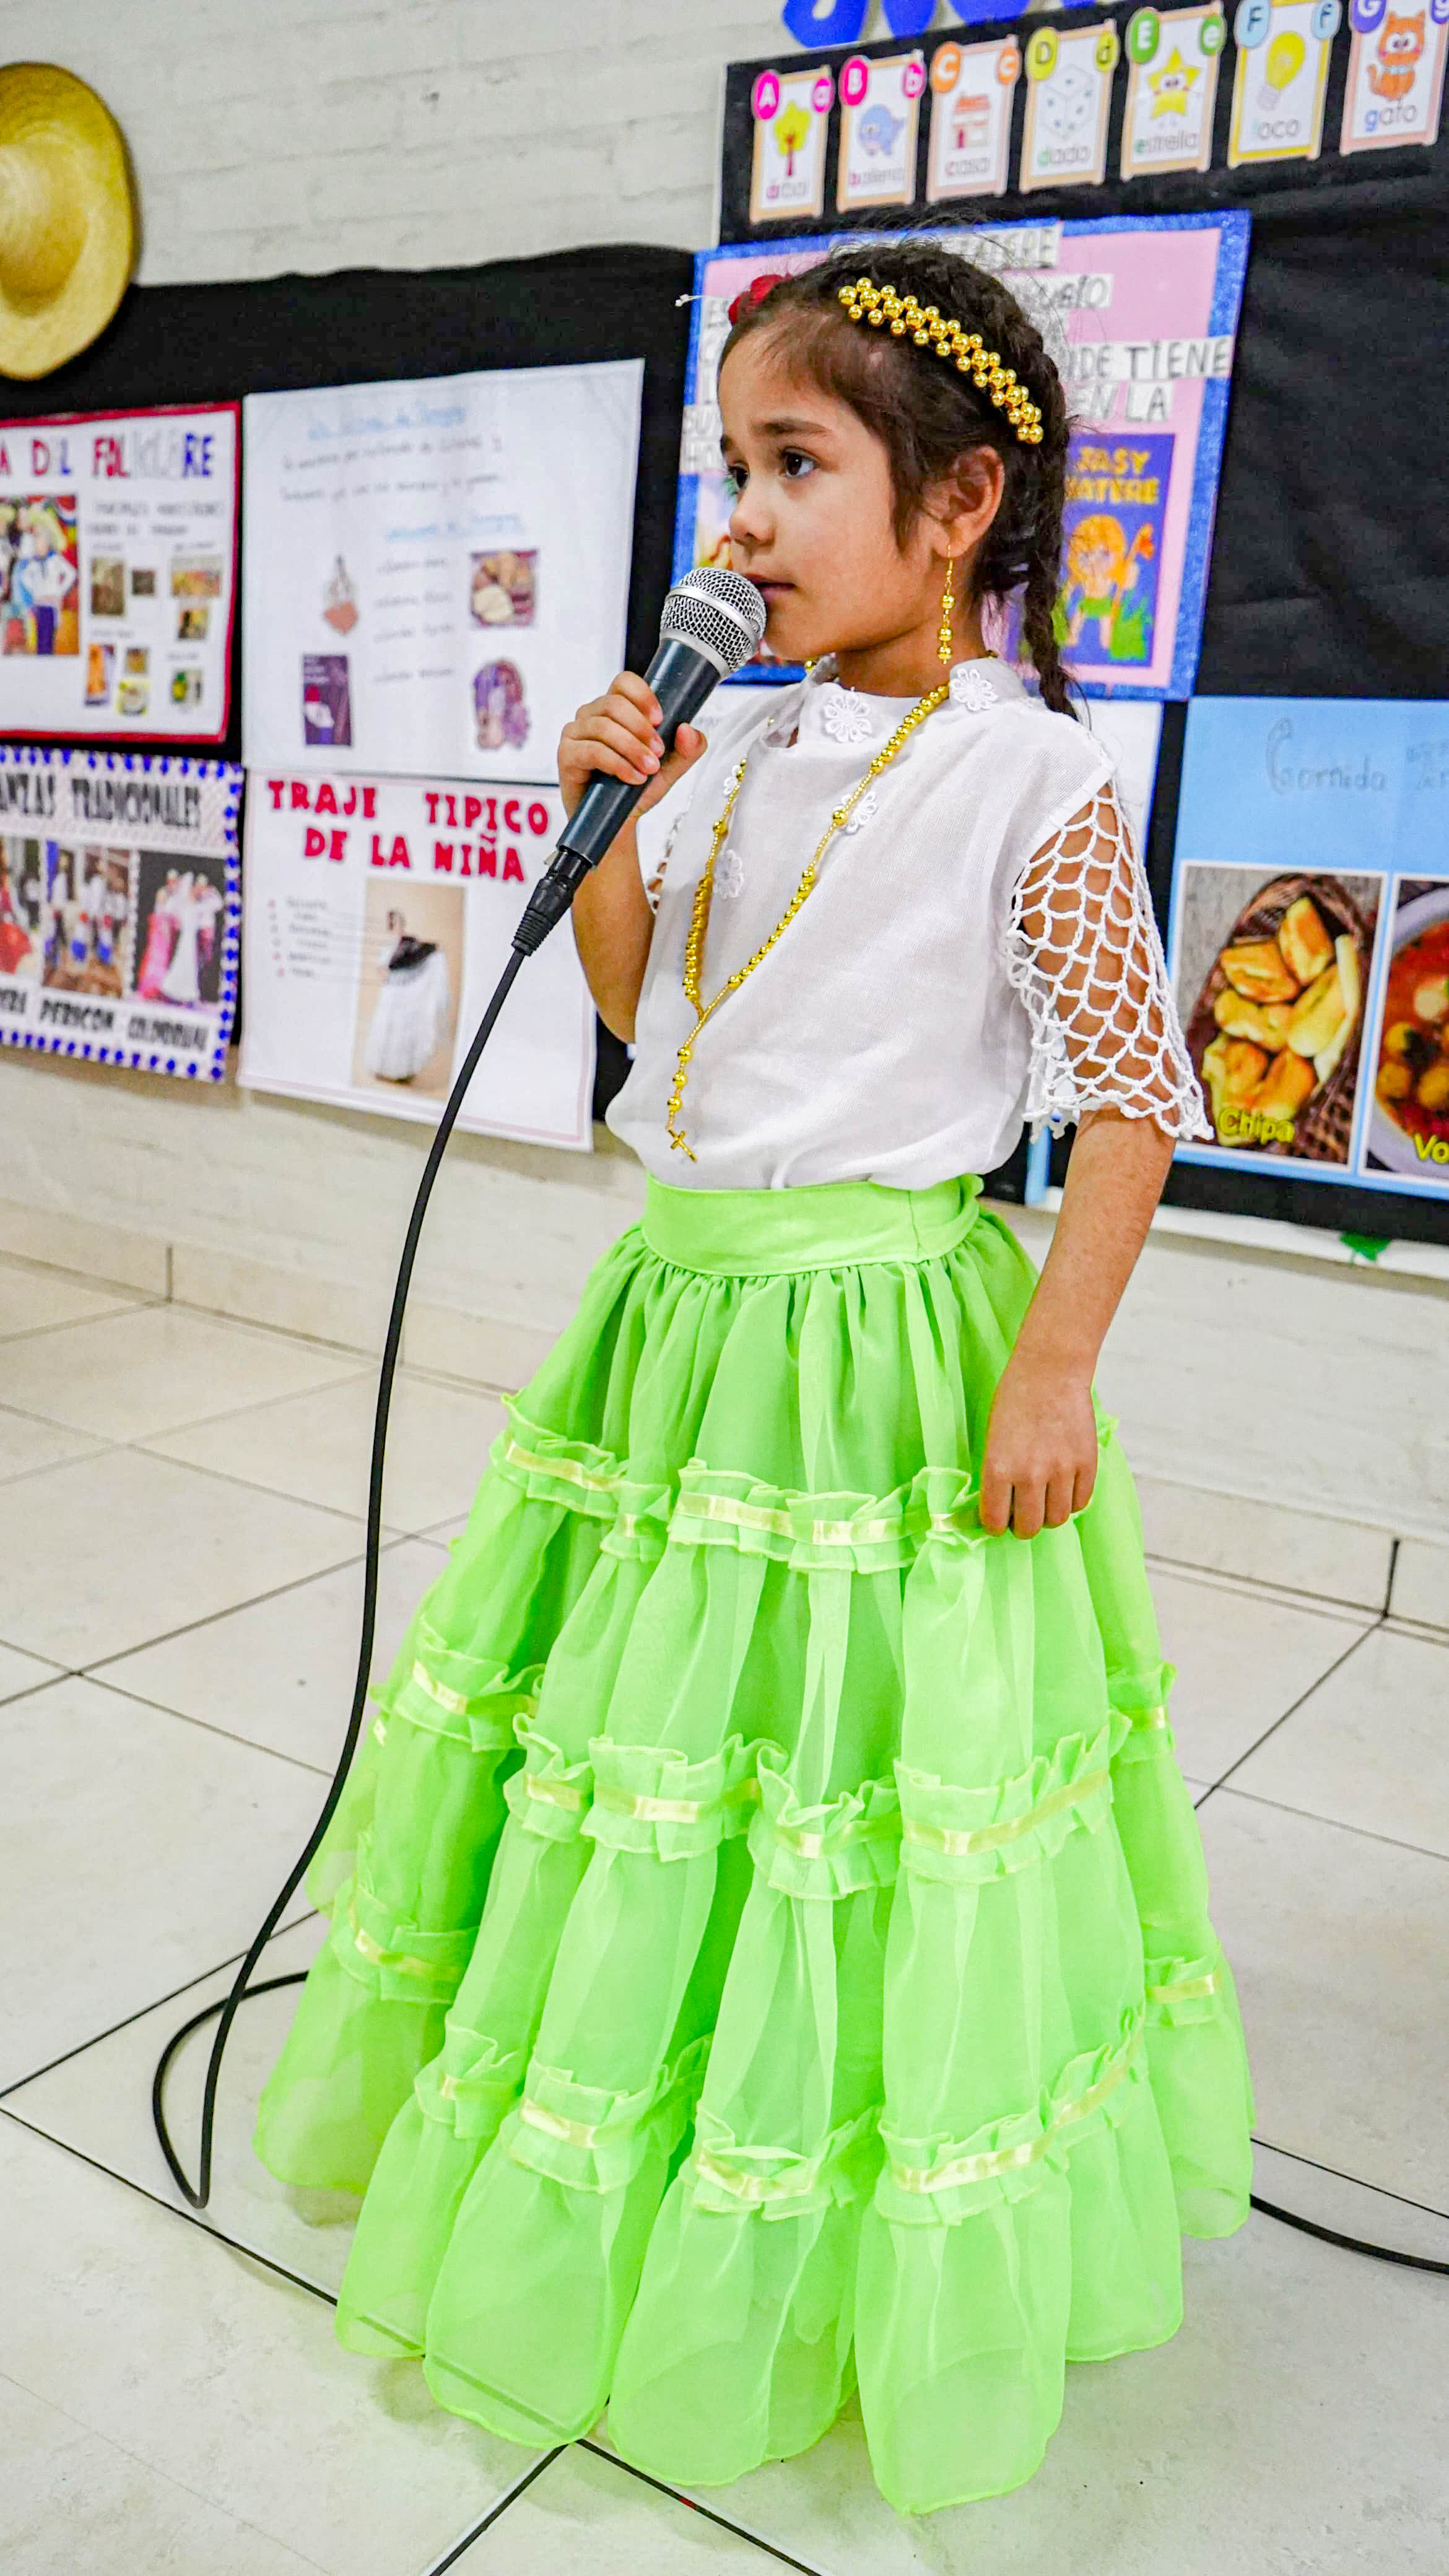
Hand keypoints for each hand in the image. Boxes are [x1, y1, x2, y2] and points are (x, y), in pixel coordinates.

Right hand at [558, 671, 706, 821]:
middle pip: (614, 704)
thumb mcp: (670, 768)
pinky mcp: (566, 755)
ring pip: (603, 727)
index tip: (660, 719)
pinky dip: (617, 764)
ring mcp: (575, 733)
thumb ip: (687, 749)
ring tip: (648, 769)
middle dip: (641, 729)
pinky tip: (632, 778)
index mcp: (615, 708)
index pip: (624, 682)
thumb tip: (687, 729)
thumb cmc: (637, 788)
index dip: (642, 695)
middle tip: (658, 753)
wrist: (617, 821)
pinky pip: (591, 751)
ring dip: (631, 748)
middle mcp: (592, 715)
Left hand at [979, 1352, 1097, 1539]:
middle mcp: (1029, 1475)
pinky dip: (1071, 1501)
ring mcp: (1061, 1471)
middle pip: (1029, 1528)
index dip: (995, 1525)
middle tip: (1022, 1512)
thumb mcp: (993, 1440)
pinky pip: (1081, 1503)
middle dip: (1023, 1525)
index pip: (994, 1522)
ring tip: (1044, 1499)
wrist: (1050, 1371)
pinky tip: (1063, 1486)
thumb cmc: (1014, 1402)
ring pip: (1057, 1520)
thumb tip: (1000, 1511)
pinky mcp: (1086, 1464)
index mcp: (998, 1468)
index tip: (998, 1519)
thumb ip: (997, 1476)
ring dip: (1048, 1515)